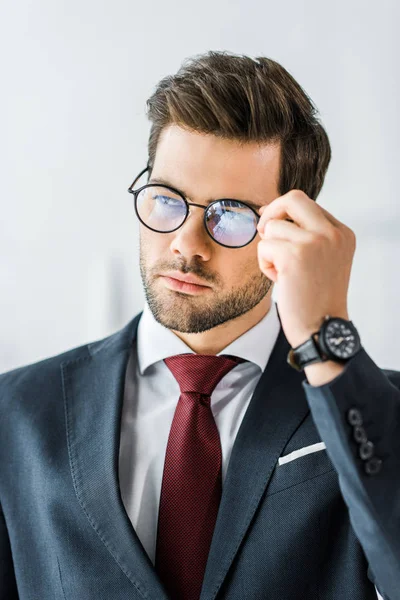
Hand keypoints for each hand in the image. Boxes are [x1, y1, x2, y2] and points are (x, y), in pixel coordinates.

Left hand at [257, 190, 355, 348]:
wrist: (321, 328)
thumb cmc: (316, 298)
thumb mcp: (322, 259)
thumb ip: (306, 235)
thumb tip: (267, 212)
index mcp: (342, 233)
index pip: (307, 204)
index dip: (283, 211)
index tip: (271, 226)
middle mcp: (333, 233)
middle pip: (293, 199)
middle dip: (271, 212)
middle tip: (263, 232)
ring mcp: (316, 242)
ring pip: (272, 227)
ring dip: (269, 250)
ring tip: (282, 272)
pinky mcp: (295, 255)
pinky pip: (264, 247)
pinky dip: (265, 264)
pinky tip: (280, 280)